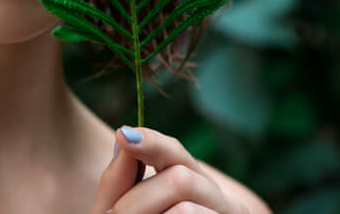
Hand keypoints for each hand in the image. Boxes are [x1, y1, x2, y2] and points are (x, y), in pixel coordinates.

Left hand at [88, 126, 248, 213]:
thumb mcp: (124, 213)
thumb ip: (120, 182)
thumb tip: (124, 137)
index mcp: (193, 185)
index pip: (177, 152)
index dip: (153, 142)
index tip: (125, 134)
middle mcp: (220, 201)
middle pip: (180, 178)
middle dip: (135, 200)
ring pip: (185, 209)